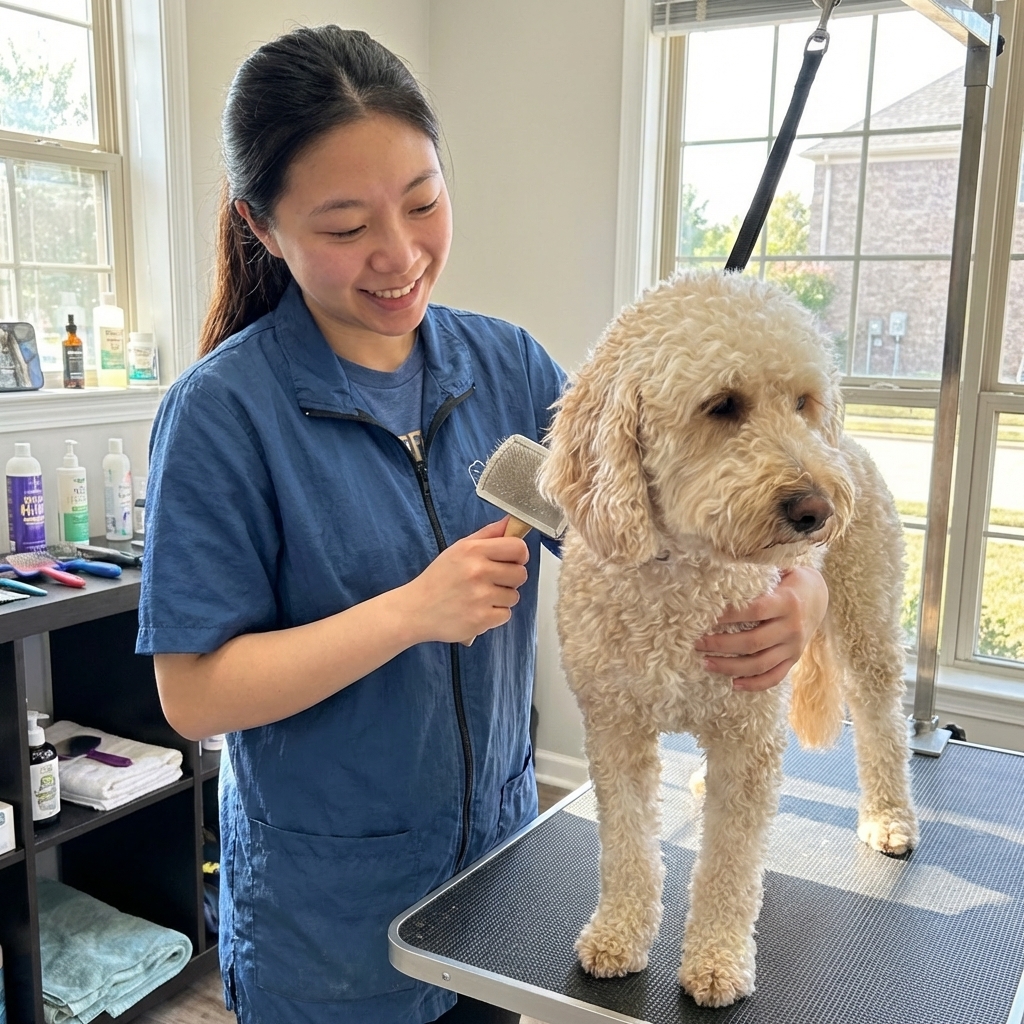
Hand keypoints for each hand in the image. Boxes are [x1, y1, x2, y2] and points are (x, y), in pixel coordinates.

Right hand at [403, 518, 529, 643]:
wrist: (416, 610)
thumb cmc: (438, 578)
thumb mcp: (459, 549)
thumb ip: (488, 534)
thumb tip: (511, 522)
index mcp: (473, 550)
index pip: (518, 548)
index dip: (519, 555)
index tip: (512, 560)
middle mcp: (478, 571)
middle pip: (521, 574)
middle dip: (510, 579)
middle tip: (492, 581)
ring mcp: (480, 597)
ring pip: (514, 596)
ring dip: (501, 598)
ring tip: (480, 597)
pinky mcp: (481, 619)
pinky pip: (505, 615)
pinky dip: (494, 615)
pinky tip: (477, 610)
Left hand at [695, 566, 827, 691]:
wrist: (819, 597)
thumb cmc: (790, 580)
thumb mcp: (781, 569)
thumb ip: (757, 572)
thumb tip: (723, 565)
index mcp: (787, 602)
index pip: (754, 611)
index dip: (729, 615)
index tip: (705, 617)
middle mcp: (792, 627)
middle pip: (753, 642)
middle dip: (721, 644)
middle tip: (696, 643)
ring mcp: (794, 647)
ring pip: (760, 664)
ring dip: (730, 667)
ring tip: (705, 663)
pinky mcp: (794, 660)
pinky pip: (774, 677)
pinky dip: (754, 684)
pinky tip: (734, 684)